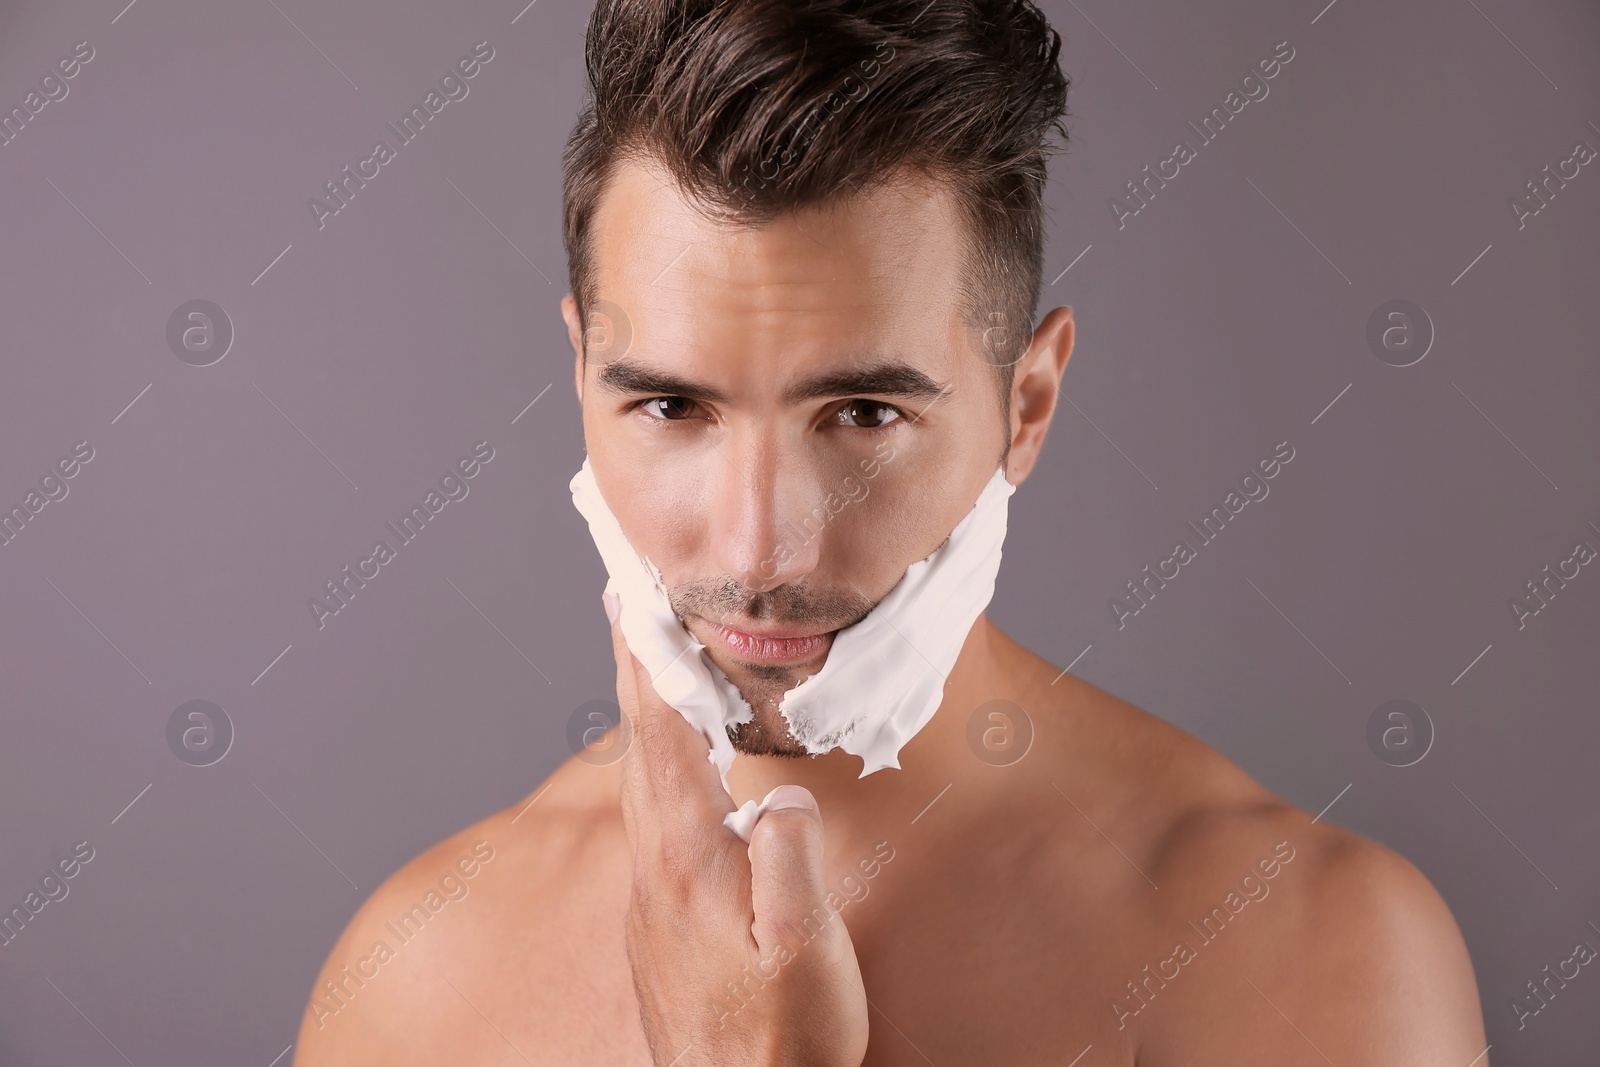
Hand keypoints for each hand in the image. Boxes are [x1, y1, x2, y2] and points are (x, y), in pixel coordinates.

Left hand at [605, 592, 869, 1066]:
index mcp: (687, 854)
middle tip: (634, 609)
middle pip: (639, 745)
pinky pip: (657, 821)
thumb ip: (788, 855)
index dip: (648, 659)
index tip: (632, 599)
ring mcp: (655, 898)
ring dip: (648, 719)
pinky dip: (663, 771)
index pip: (658, 731)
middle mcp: (657, 867)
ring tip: (657, 672)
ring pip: (645, 783)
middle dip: (638, 671)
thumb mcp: (804, 944)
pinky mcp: (664, 925)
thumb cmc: (784, 1040)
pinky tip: (684, 775)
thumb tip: (776, 792)